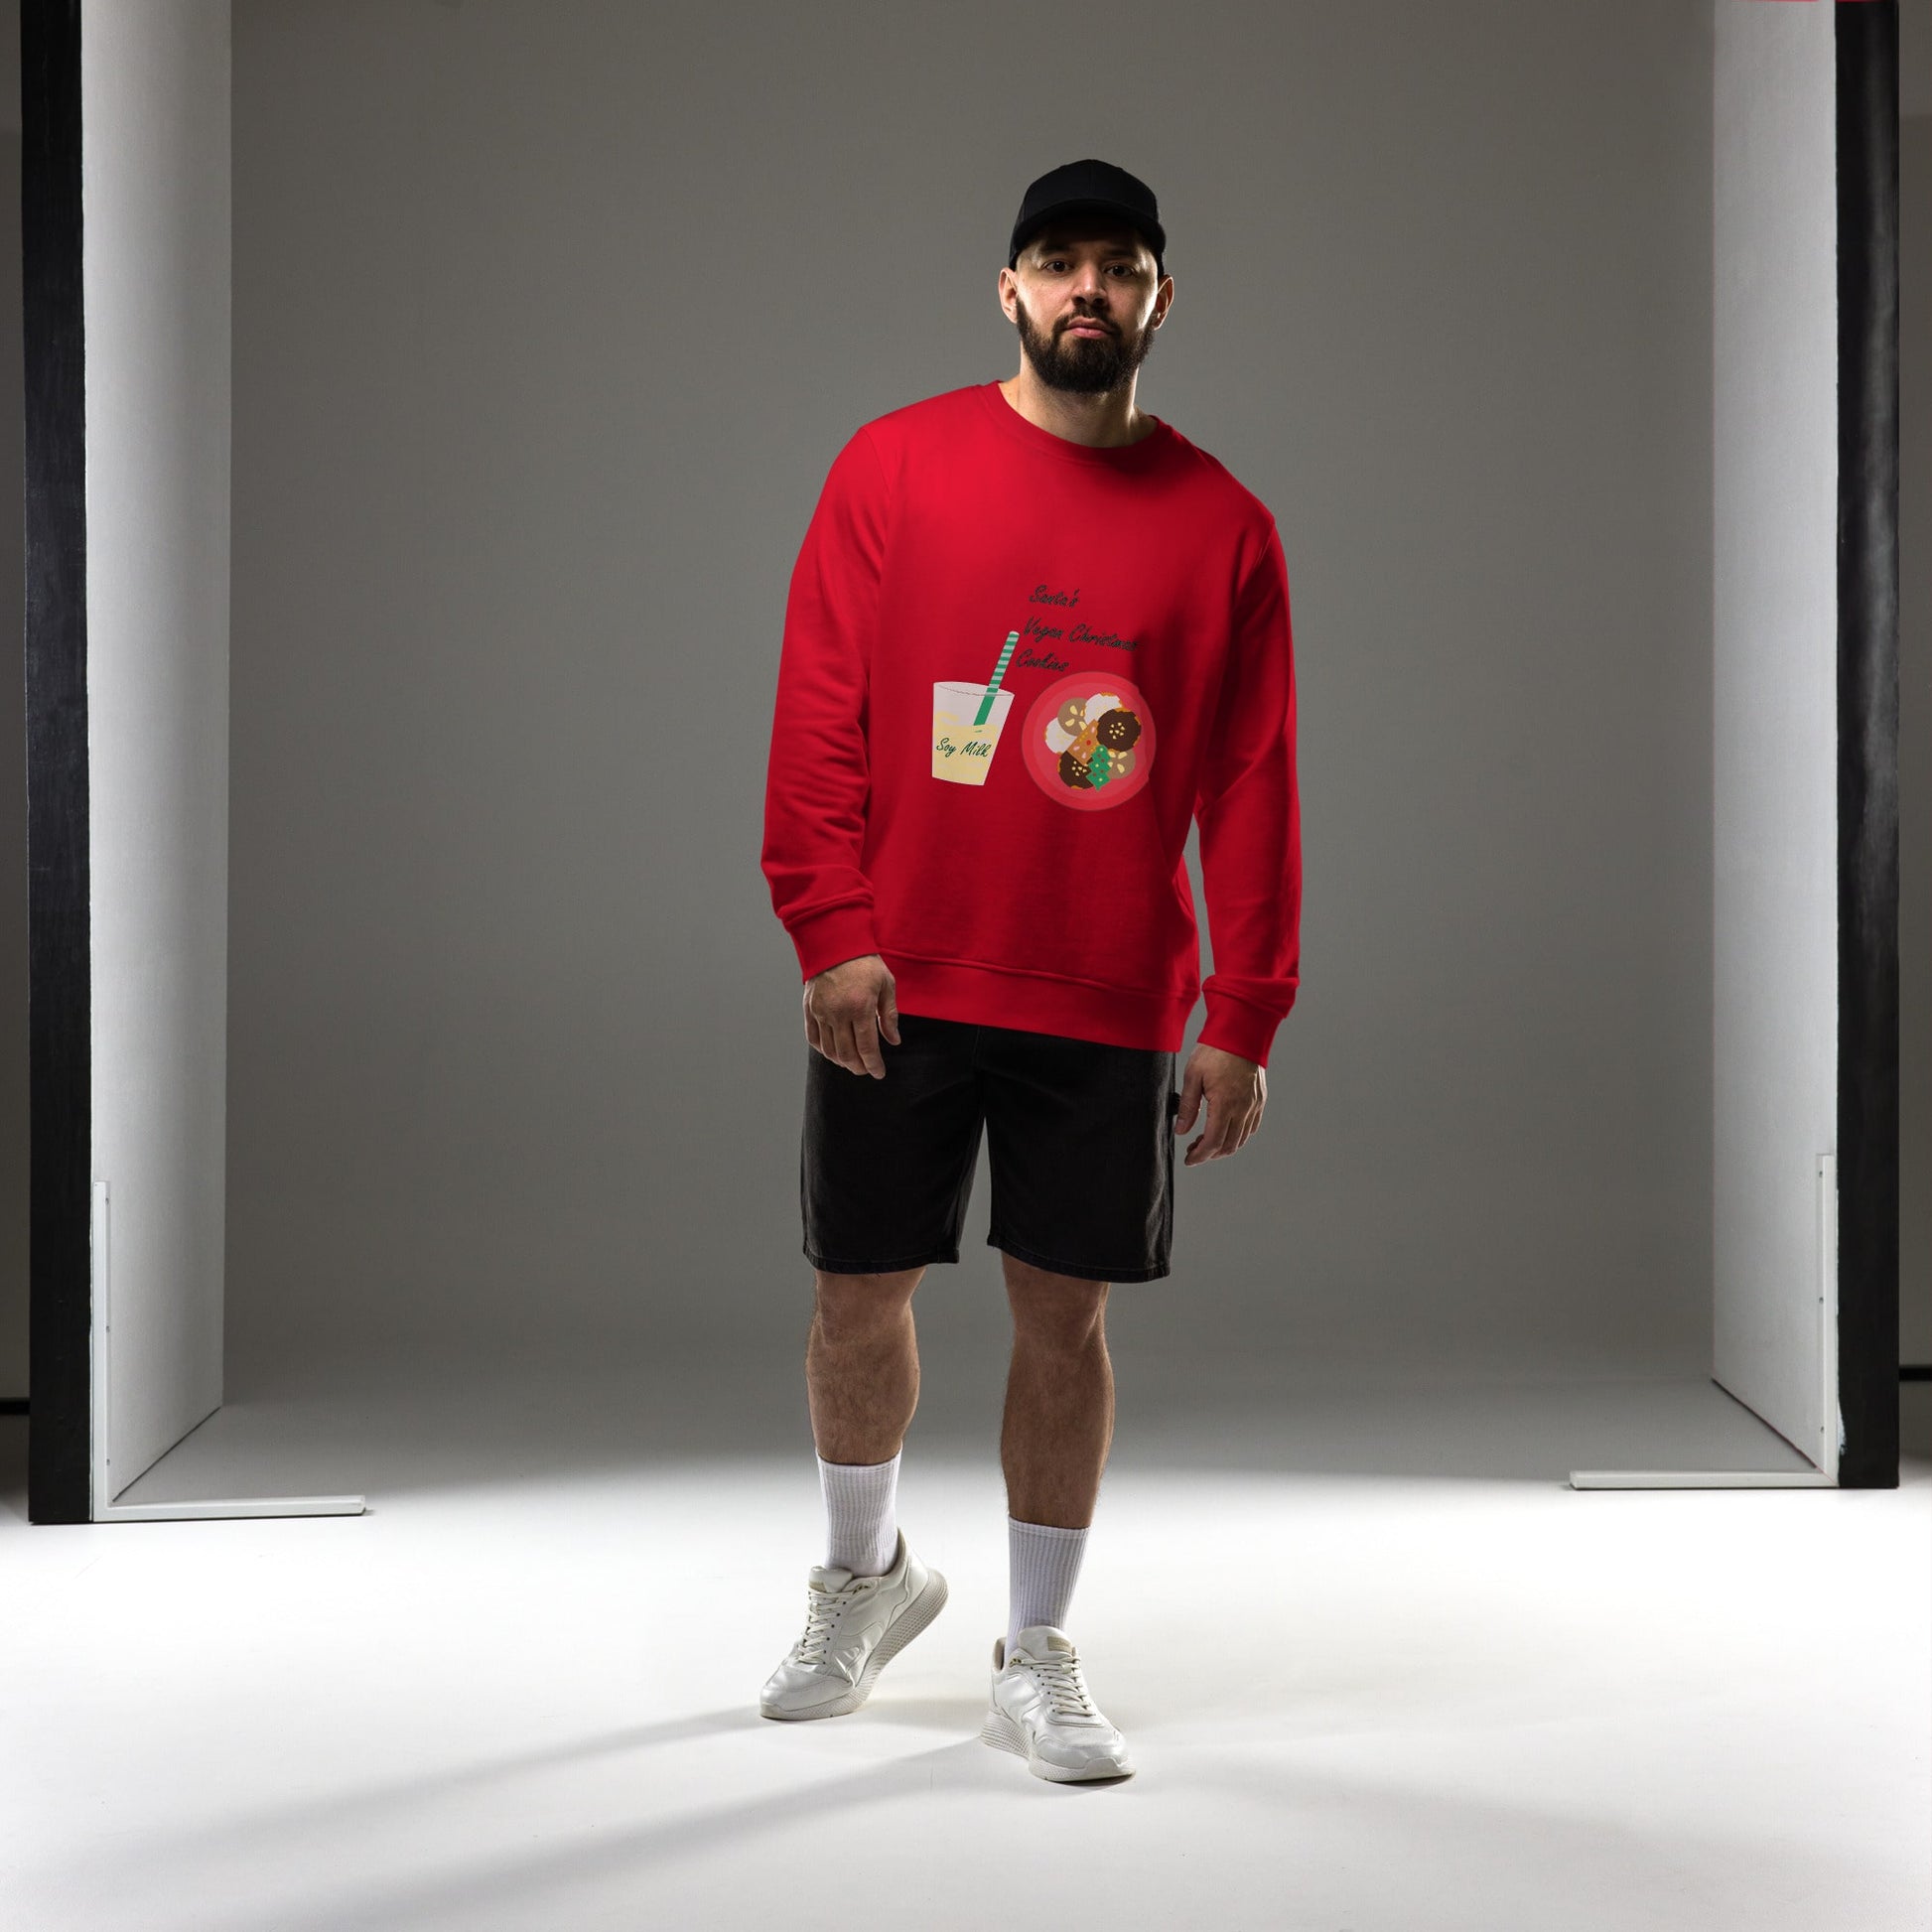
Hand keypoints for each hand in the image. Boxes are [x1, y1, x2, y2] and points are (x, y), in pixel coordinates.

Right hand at [804, 955, 900, 1077]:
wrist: (835, 942)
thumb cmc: (865, 962)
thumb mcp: (886, 985)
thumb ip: (889, 1015)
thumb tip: (893, 1041)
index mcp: (860, 1007)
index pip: (867, 1047)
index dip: (874, 1064)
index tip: (879, 1073)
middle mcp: (838, 1012)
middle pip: (847, 1053)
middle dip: (858, 1067)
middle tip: (866, 1070)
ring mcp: (821, 1011)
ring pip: (829, 1049)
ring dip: (842, 1062)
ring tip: (852, 1064)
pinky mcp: (810, 1008)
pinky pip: (813, 1038)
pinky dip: (823, 1050)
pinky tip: (833, 1053)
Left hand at [1174, 1043, 1264, 1163]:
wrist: (1240, 1032)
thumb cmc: (1214, 1051)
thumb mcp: (1192, 1076)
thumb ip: (1189, 1107)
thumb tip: (1182, 1131)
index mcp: (1225, 1104)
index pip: (1213, 1142)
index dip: (1200, 1155)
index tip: (1189, 1159)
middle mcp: (1243, 1108)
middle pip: (1228, 1145)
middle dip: (1210, 1154)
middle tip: (1194, 1151)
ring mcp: (1254, 1105)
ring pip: (1241, 1139)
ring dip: (1224, 1146)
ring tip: (1206, 1141)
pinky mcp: (1259, 1100)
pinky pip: (1251, 1127)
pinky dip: (1238, 1136)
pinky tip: (1224, 1130)